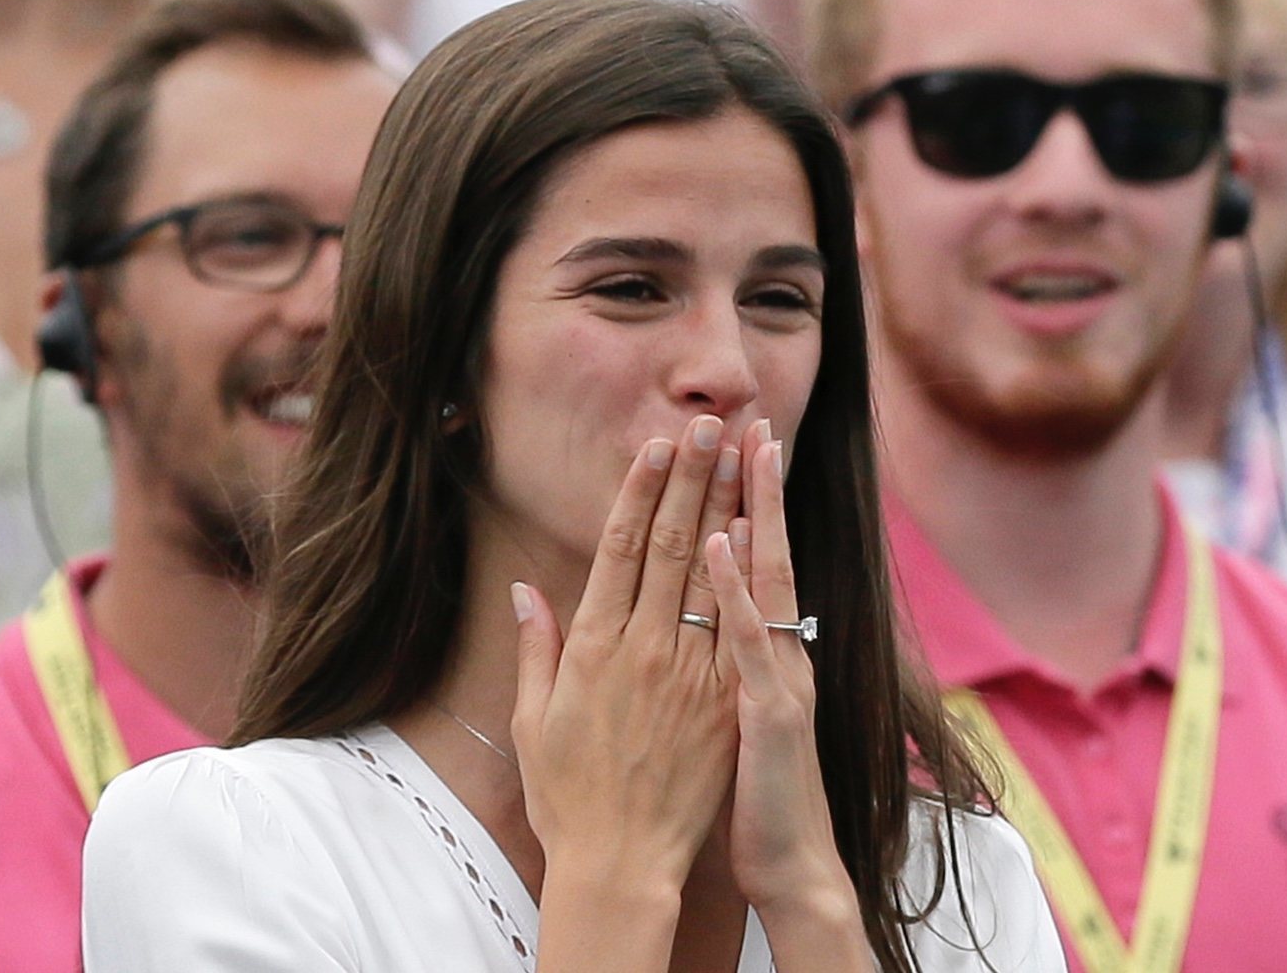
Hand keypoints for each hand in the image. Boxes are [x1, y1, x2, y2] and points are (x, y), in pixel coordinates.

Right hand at [511, 414, 744, 892]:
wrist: (620, 862)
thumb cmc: (568, 796)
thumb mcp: (533, 719)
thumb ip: (537, 649)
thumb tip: (526, 590)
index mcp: (591, 646)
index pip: (620, 548)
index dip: (640, 491)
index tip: (656, 446)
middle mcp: (641, 648)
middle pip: (671, 545)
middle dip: (691, 479)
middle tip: (709, 425)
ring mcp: (686, 673)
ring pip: (711, 574)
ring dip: (727, 509)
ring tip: (743, 457)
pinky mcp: (721, 702)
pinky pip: (740, 626)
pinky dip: (749, 577)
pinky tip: (760, 536)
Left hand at [710, 426, 855, 916]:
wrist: (790, 865)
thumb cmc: (750, 796)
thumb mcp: (733, 718)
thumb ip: (720, 660)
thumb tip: (711, 611)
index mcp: (757, 653)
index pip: (749, 562)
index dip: (742, 503)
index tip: (731, 445)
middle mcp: (775, 653)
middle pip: (765, 553)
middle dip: (757, 485)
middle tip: (749, 417)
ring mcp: (777, 677)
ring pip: (767, 581)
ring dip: (756, 513)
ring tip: (748, 452)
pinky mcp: (770, 711)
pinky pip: (748, 642)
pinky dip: (736, 591)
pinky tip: (721, 544)